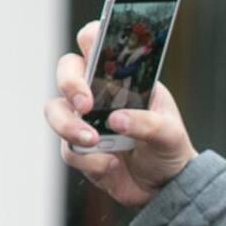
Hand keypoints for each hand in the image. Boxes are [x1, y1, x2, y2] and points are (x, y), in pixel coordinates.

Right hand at [44, 20, 197, 207]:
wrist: (165, 187)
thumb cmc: (169, 149)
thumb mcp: (170, 134)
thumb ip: (148, 123)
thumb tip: (116, 119)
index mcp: (122, 78)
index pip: (98, 43)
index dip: (91, 38)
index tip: (94, 50)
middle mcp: (98, 93)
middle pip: (66, 70)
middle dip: (70, 83)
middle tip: (86, 104)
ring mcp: (84, 120)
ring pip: (55, 110)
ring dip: (68, 125)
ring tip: (93, 140)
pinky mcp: (78, 149)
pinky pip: (68, 150)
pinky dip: (89, 160)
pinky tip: (112, 165)